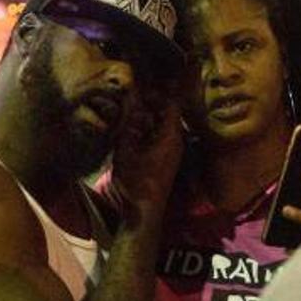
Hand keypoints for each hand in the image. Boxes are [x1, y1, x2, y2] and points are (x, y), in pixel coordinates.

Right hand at [109, 92, 184, 220]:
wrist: (142, 212)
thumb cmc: (136, 182)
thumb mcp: (125, 150)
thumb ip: (127, 125)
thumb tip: (128, 103)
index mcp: (171, 137)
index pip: (171, 104)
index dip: (156, 92)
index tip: (140, 87)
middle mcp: (175, 142)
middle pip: (166, 113)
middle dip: (149, 103)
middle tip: (130, 97)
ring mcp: (170, 152)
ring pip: (160, 125)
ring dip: (145, 117)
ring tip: (127, 111)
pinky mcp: (163, 160)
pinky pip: (157, 137)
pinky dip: (145, 130)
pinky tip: (129, 130)